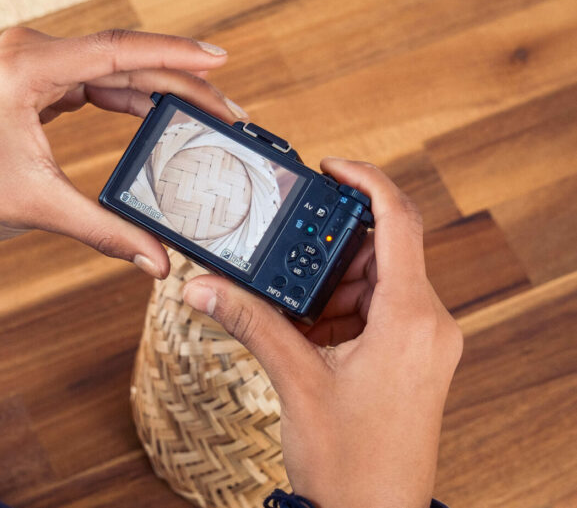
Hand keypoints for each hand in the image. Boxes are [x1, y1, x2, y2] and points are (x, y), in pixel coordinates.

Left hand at [0, 28, 245, 277]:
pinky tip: (162, 114)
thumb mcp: (43, 207)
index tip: (219, 60)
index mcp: (28, 69)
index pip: (118, 52)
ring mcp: (39, 66)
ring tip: (206, 113)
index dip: (175, 55)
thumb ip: (109, 232)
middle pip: (127, 59)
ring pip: (118, 69)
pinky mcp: (43, 83)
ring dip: (163, 89)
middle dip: (182, 81)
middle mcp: (34, 55)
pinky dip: (135, 98)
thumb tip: (159, 261)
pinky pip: (102, 82)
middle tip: (227, 108)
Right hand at [183, 159, 462, 507]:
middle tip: (287, 253)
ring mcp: (422, 340)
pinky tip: (307, 331)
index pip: (399, 221)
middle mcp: (428, 323)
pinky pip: (376, 310)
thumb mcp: (294, 381)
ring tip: (292, 307)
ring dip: (330, 285)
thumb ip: (250, 322)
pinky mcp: (411, 356)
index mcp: (411, 318)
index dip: (366, 181)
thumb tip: (203, 287)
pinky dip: (339, 310)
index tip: (331, 167)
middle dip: (330, 249)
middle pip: (381, 251)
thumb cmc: (350, 463)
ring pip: (375, 282)